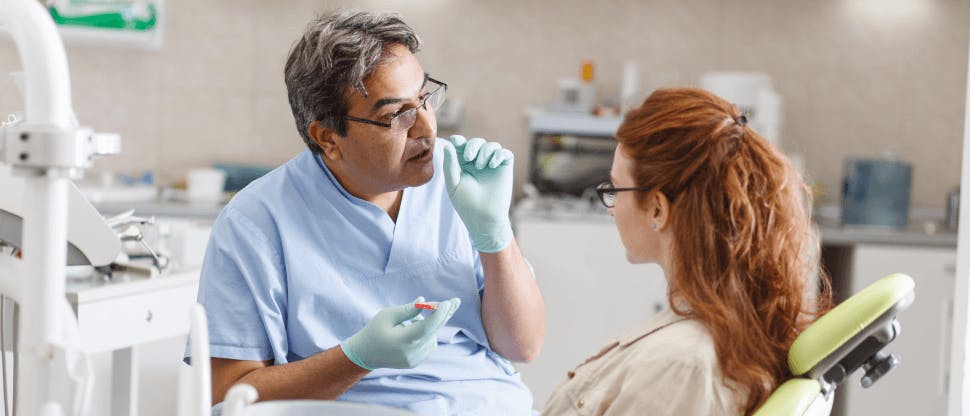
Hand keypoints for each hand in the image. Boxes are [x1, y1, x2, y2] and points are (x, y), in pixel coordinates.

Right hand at [340, 297, 459, 369]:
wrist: (365, 355)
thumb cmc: (374, 331)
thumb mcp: (386, 316)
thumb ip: (407, 310)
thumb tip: (424, 301)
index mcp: (402, 341)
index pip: (426, 328)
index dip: (438, 315)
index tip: (448, 303)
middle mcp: (411, 353)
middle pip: (433, 332)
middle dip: (444, 315)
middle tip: (455, 301)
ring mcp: (415, 359)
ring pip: (432, 337)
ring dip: (429, 325)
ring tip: (410, 322)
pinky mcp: (416, 362)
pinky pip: (429, 344)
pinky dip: (426, 334)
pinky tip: (412, 331)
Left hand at [441, 135, 513, 252]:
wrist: (485, 218)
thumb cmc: (467, 205)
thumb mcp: (454, 184)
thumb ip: (450, 165)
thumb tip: (448, 145)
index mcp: (465, 166)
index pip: (462, 147)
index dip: (459, 141)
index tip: (455, 140)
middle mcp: (479, 163)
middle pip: (477, 142)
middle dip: (472, 145)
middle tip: (468, 157)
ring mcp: (493, 165)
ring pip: (491, 145)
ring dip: (485, 151)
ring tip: (481, 166)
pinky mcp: (505, 169)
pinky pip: (505, 153)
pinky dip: (499, 154)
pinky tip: (492, 164)